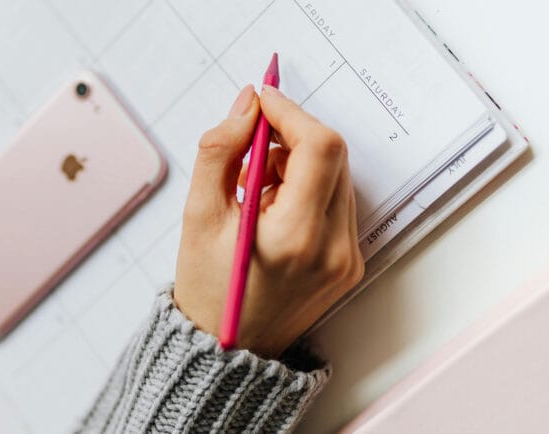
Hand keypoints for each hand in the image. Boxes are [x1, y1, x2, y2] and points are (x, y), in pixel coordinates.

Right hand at [174, 85, 363, 357]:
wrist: (227, 351)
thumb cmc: (206, 289)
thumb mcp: (199, 216)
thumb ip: (221, 151)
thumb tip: (247, 105)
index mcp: (295, 238)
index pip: (318, 147)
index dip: (290, 113)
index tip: (261, 102)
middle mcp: (333, 248)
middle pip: (333, 156)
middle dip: (291, 136)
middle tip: (250, 148)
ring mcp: (347, 258)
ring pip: (337, 176)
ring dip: (298, 164)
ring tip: (254, 190)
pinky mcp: (349, 262)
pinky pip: (336, 202)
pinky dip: (306, 189)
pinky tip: (271, 210)